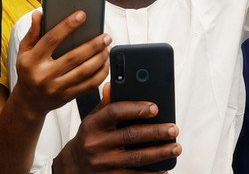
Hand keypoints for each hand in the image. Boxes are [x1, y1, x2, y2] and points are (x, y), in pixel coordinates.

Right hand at [10, 11, 110, 115]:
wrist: (28, 102)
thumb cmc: (28, 72)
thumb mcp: (24, 52)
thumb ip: (32, 33)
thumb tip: (38, 14)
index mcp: (32, 61)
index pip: (52, 39)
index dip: (67, 25)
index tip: (82, 15)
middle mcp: (44, 75)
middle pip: (74, 57)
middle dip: (93, 45)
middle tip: (106, 36)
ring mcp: (56, 88)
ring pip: (84, 72)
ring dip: (100, 59)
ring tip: (107, 48)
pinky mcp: (67, 97)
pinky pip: (89, 85)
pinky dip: (101, 74)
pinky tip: (105, 63)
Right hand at [63, 84, 180, 171]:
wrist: (72, 167)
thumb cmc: (89, 138)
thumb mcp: (92, 119)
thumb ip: (106, 104)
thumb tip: (113, 84)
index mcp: (93, 125)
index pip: (114, 112)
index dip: (135, 108)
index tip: (155, 108)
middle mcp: (96, 144)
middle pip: (131, 135)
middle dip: (156, 132)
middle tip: (174, 129)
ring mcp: (103, 163)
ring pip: (137, 157)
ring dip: (159, 152)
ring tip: (176, 147)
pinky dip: (152, 173)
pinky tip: (164, 167)